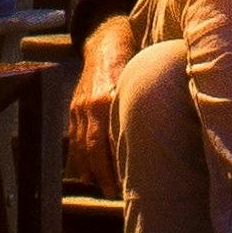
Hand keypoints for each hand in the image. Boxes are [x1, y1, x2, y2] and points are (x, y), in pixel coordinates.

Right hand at [61, 20, 127, 188]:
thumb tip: (157, 134)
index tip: (127, 182)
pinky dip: (79, 157)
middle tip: (115, 193)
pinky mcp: (74, 107)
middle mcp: (90, 106)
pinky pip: (74, 137)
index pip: (108, 141)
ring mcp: (79, 107)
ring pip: (81, 146)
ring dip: (90, 170)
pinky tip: (87, 173)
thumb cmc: (131, 60)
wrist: (106, 40)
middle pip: (93, 149)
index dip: (116, 164)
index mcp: (106, 99)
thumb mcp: (138, 79)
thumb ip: (140, 105)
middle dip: (103, 174)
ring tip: (103, 188)